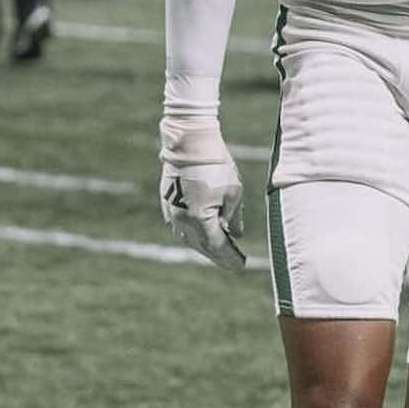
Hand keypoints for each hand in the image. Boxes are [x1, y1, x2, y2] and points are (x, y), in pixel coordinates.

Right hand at [159, 114, 244, 269]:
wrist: (189, 142)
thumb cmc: (216, 164)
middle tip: (232, 263)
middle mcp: (183, 221)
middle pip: (202, 246)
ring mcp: (172, 212)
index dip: (230, 258)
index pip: (218, 247)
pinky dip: (194, 231)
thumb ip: (234, 217)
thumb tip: (236, 235)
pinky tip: (203, 232)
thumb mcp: (233, 191)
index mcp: (201, 220)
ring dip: (205, 245)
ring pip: (190, 237)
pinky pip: (181, 225)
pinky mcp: (167, 202)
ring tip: (220, 249)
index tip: (241, 266)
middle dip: (218, 256)